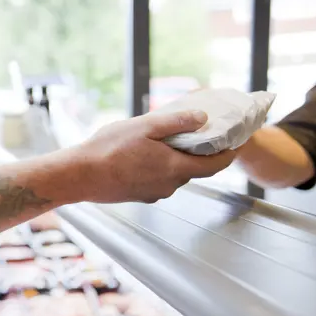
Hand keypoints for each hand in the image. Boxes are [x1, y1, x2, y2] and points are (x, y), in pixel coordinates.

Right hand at [69, 110, 235, 202]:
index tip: (235, 143)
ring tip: (160, 142)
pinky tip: (141, 156)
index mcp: (175, 168)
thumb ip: (176, 122)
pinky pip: (157, 181)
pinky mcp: (139, 197)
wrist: (79, 176)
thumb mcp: (144, 127)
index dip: (229, 154)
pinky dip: (158, 169)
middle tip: (194, 133)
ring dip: (174, 160)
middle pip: (194, 169)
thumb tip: (202, 118)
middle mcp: (169, 185)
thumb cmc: (108, 150)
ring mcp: (153, 194)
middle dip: (198, 153)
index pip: (215, 166)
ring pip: (174, 175)